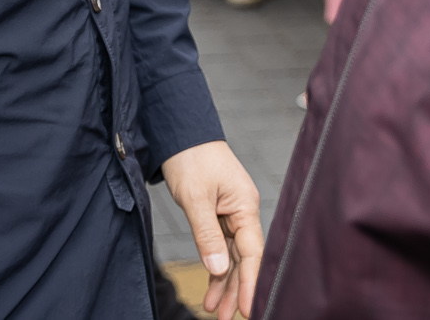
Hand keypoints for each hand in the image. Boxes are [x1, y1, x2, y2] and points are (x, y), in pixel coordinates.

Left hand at [162, 140, 263, 319]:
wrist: (178, 129)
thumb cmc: (190, 156)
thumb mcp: (195, 198)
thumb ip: (207, 235)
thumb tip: (218, 269)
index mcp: (245, 205)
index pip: (252, 252)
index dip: (250, 282)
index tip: (248, 308)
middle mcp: (242, 210)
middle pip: (243, 258)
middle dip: (234, 289)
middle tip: (225, 317)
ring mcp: (230, 211)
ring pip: (230, 255)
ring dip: (222, 281)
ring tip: (213, 309)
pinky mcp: (217, 211)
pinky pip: (219, 244)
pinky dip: (214, 264)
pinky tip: (209, 283)